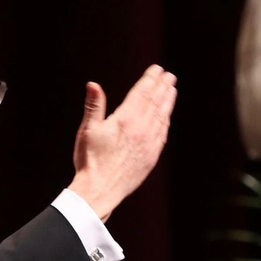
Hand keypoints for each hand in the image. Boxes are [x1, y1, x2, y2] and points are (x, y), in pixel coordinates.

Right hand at [68, 65, 177, 219]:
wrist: (100, 191)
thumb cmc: (90, 161)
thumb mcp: (88, 130)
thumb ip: (94, 106)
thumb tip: (93, 84)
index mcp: (125, 120)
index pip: (142, 93)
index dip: (150, 79)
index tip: (157, 69)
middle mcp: (141, 130)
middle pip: (155, 102)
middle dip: (162, 87)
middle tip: (169, 75)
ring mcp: (149, 144)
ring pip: (162, 117)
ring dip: (168, 101)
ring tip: (172, 90)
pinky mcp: (151, 157)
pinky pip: (162, 134)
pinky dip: (165, 121)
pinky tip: (166, 117)